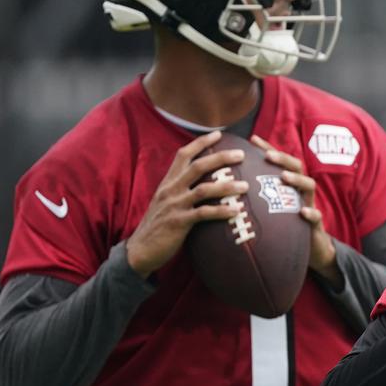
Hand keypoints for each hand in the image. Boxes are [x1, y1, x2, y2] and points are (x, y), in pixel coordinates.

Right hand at [127, 131, 248, 277]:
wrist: (140, 251)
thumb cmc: (158, 226)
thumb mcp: (166, 202)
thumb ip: (181, 190)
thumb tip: (204, 183)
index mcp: (168, 182)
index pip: (183, 155)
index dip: (201, 142)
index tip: (219, 134)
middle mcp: (171, 190)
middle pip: (198, 166)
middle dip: (221, 157)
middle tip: (241, 154)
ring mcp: (175, 205)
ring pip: (204, 189)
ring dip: (227, 186)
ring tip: (246, 186)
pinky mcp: (179, 222)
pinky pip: (204, 214)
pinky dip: (221, 211)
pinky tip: (237, 211)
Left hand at [250, 135, 336, 277]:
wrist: (308, 250)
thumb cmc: (283, 227)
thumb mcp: (269, 210)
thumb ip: (255, 197)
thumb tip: (225, 188)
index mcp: (288, 185)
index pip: (279, 161)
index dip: (268, 149)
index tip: (252, 139)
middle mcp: (300, 191)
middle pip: (296, 166)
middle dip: (283, 159)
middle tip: (268, 156)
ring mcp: (310, 205)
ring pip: (309, 186)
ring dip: (297, 179)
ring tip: (283, 177)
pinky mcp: (315, 224)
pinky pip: (316, 216)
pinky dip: (311, 212)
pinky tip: (302, 212)